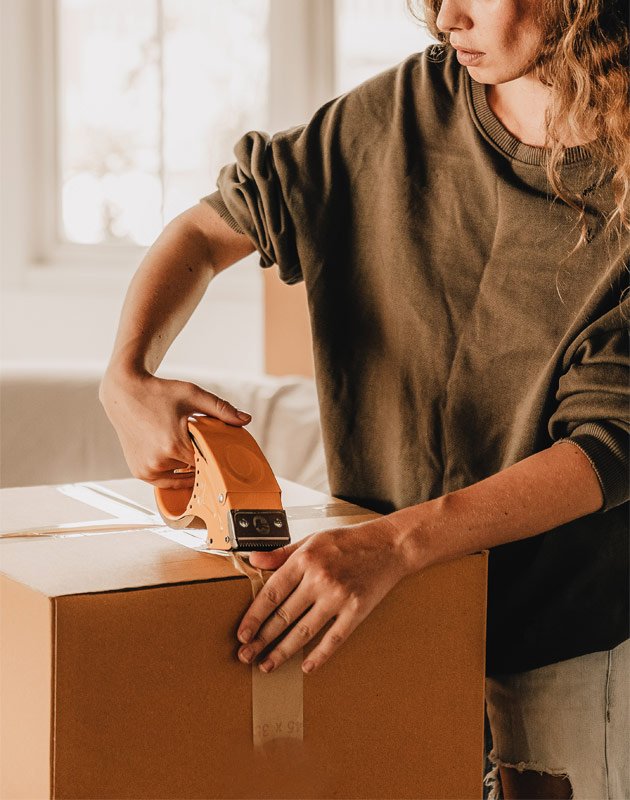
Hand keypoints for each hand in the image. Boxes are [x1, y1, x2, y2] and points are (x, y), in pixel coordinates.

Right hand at [99, 367, 251, 487]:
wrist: (124, 393)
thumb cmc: (159, 392)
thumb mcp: (193, 395)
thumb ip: (221, 409)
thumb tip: (246, 419)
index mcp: (173, 446)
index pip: (206, 464)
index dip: (215, 460)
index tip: (222, 457)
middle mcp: (158, 462)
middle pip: (193, 470)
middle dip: (200, 459)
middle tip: (200, 443)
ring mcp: (146, 470)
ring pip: (179, 477)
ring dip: (185, 467)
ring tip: (181, 444)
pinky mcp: (139, 472)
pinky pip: (164, 481)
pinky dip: (172, 472)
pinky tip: (175, 455)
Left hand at [236, 517, 408, 673]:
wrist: (389, 545)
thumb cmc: (349, 541)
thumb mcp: (312, 539)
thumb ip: (282, 553)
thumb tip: (254, 559)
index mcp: (305, 559)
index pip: (271, 593)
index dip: (254, 616)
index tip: (242, 634)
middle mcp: (320, 578)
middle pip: (284, 615)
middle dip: (262, 639)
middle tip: (246, 656)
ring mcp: (339, 596)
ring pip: (304, 631)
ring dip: (283, 652)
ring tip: (267, 665)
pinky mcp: (357, 610)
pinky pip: (334, 638)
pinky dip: (319, 655)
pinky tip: (306, 666)